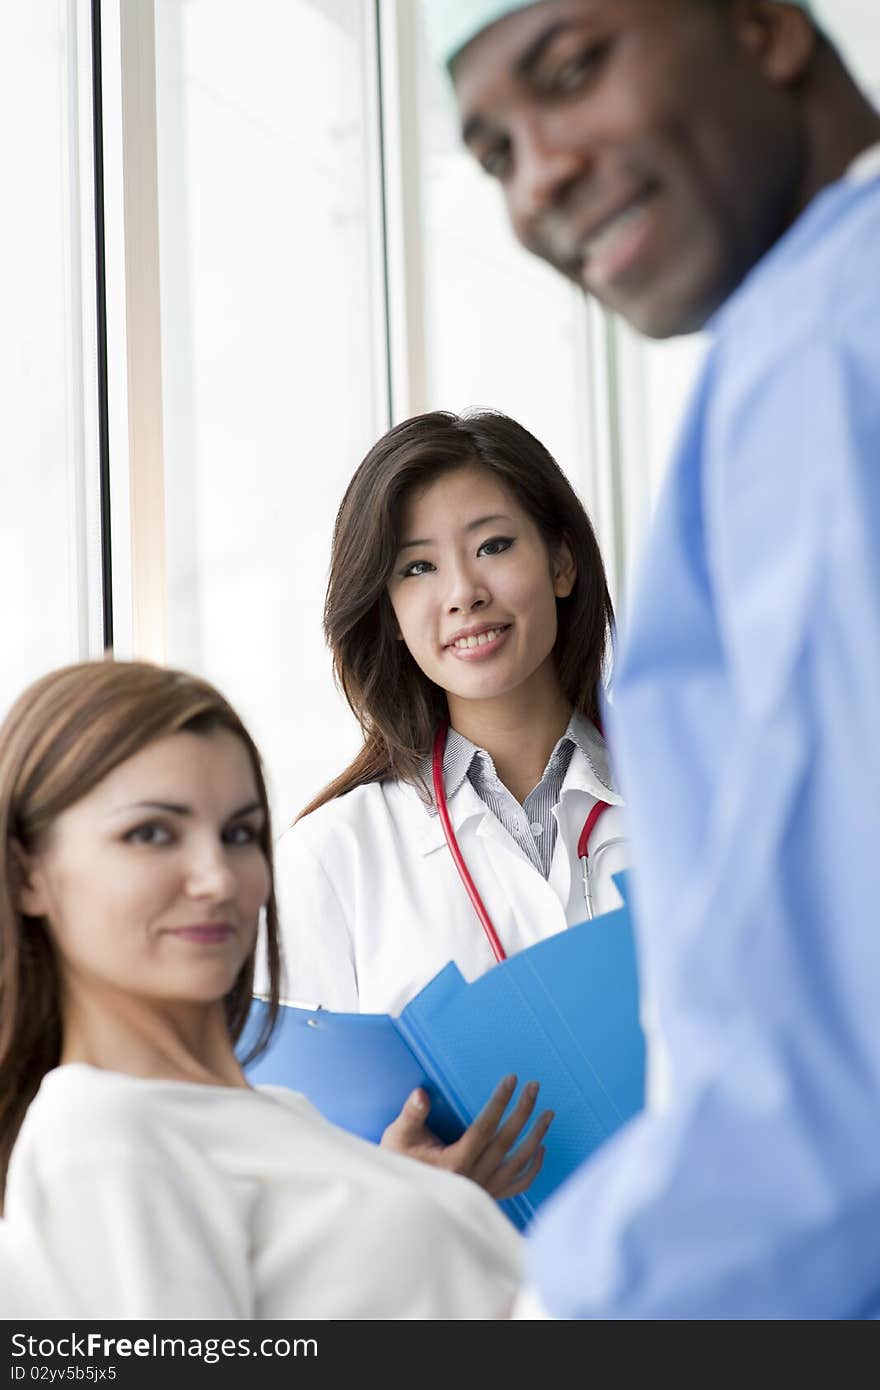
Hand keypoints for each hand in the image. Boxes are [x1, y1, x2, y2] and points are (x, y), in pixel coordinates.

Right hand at [379, 1074, 552, 1199]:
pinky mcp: (489, 1197)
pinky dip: (533, 1168)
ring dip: (536, 1136)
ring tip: (548, 1113)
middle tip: (534, 1086)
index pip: (483, 1128)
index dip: (499, 1102)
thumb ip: (412, 1114)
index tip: (511, 1079)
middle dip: (523, 1111)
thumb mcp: (398, 1137)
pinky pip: (518, 1185)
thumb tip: (421, 1094)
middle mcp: (473, 1178)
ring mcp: (484, 1190)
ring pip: (518, 1162)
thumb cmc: (400, 1164)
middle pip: (505, 1141)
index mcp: (453, 1163)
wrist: (404, 1204)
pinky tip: (541, 1149)